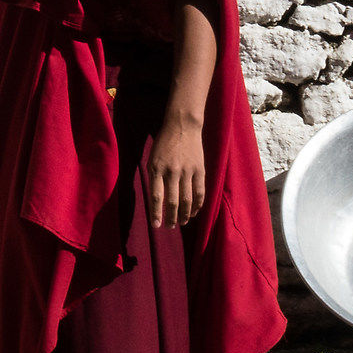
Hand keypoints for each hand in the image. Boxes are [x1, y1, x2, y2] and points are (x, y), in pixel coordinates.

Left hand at [148, 112, 206, 227]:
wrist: (182, 126)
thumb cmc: (164, 144)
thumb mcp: (153, 159)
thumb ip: (155, 178)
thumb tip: (158, 200)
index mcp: (156, 169)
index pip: (156, 197)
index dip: (156, 213)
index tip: (156, 225)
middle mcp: (172, 171)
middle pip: (172, 202)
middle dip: (171, 217)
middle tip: (170, 227)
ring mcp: (187, 171)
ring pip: (187, 200)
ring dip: (184, 214)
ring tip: (181, 222)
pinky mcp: (199, 170)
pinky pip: (200, 192)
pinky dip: (197, 205)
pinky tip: (194, 212)